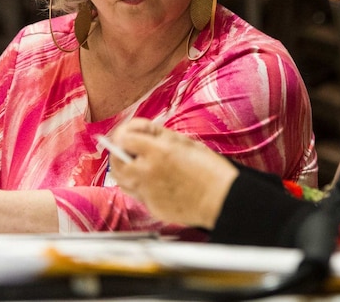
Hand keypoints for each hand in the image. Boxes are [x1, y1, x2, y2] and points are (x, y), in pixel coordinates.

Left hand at [110, 118, 237, 228]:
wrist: (223, 200)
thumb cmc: (211, 171)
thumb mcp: (186, 143)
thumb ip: (159, 137)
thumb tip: (140, 132)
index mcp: (158, 151)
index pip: (124, 138)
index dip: (125, 133)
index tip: (129, 132)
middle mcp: (148, 171)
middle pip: (116, 160)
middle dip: (117, 152)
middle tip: (125, 147)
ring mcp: (148, 191)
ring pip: (121, 179)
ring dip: (123, 169)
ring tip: (135, 164)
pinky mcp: (152, 206)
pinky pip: (135, 194)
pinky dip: (137, 185)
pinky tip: (150, 180)